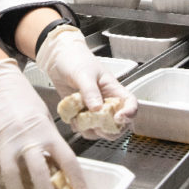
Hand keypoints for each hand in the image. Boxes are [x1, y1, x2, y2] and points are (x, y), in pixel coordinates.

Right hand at [0, 59, 87, 188]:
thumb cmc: (22, 99)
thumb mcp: (43, 118)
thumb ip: (48, 142)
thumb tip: (54, 167)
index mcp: (47, 131)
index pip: (67, 160)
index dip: (76, 181)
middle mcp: (28, 139)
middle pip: (41, 175)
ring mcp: (7, 144)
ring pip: (14, 179)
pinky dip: (4, 183)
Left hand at [36, 25, 136, 139]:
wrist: (58, 58)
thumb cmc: (75, 59)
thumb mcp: (83, 74)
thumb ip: (90, 91)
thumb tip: (97, 109)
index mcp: (113, 89)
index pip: (130, 104)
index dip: (129, 113)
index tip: (118, 118)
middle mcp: (106, 102)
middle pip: (118, 124)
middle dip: (109, 130)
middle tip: (96, 126)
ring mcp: (94, 109)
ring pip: (101, 130)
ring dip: (91, 130)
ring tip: (79, 119)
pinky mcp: (81, 113)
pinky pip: (84, 128)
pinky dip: (79, 127)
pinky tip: (72, 117)